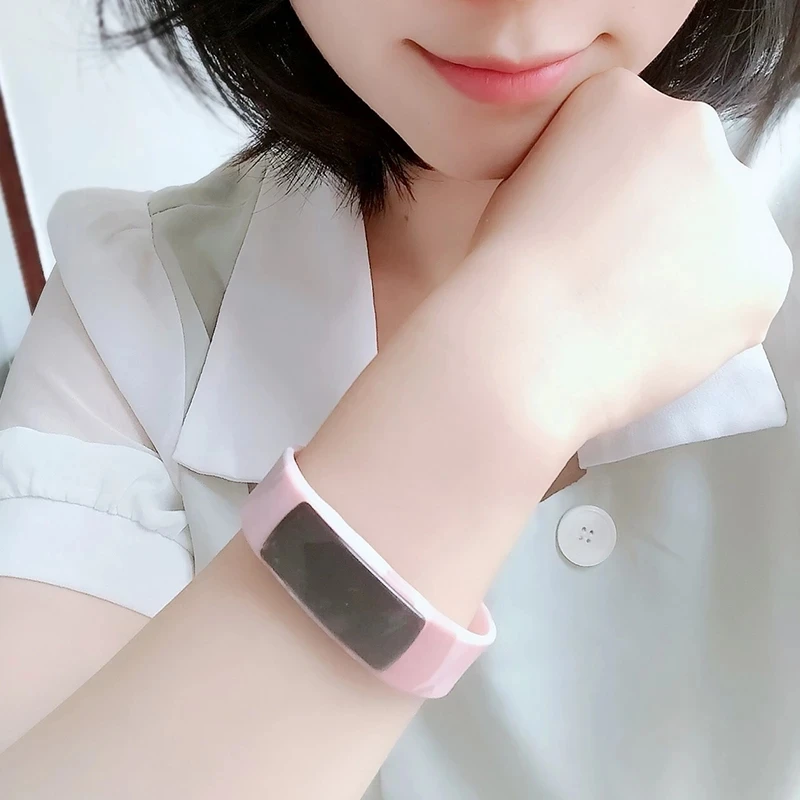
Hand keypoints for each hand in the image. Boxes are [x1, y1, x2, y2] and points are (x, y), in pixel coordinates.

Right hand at [442, 67, 792, 444]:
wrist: (528, 340)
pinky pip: (743, 290)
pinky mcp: (766, 264)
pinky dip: (711, 316)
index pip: (636, 143)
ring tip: (630, 310)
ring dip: (690, 267)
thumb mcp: (523, 186)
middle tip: (614, 276)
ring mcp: (738, 195)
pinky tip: (657, 331)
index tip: (589, 233)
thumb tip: (611, 202)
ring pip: (722, 235)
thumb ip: (581, 171)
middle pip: (688, 180)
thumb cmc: (506, 276)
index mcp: (620, 99)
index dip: (612, 199)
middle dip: (662, 225)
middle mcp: (691, 128)